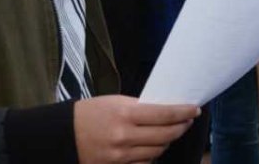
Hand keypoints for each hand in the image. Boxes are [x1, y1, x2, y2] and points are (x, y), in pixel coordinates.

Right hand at [73, 95, 197, 163]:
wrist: (63, 135)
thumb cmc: (91, 113)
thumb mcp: (116, 102)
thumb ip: (140, 108)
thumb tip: (166, 111)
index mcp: (125, 114)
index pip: (164, 115)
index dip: (184, 113)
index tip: (195, 109)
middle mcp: (124, 137)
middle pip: (165, 136)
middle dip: (180, 127)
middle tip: (187, 120)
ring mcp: (120, 156)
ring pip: (157, 152)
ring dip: (167, 141)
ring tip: (171, 132)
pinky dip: (151, 156)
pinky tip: (153, 147)